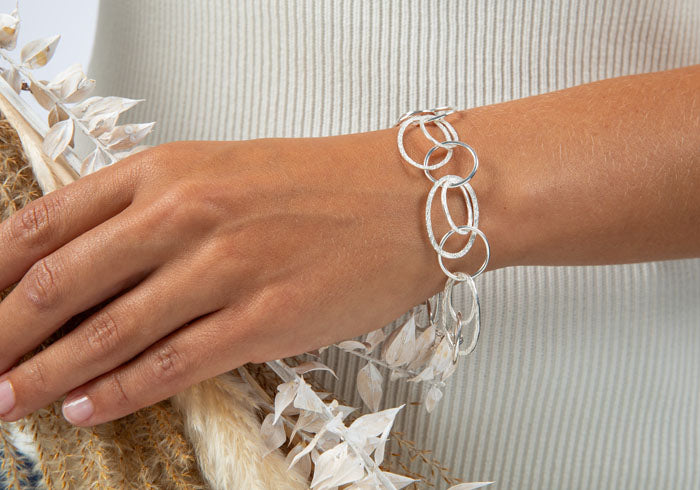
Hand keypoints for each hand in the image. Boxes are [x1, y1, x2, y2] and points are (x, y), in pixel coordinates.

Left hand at [0, 126, 498, 425]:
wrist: (406, 197)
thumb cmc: (321, 184)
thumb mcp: (223, 170)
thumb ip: (154, 208)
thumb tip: (92, 260)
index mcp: (169, 170)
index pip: (48, 221)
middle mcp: (187, 213)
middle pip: (64, 282)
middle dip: (3, 332)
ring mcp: (225, 267)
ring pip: (109, 331)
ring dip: (47, 373)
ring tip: (8, 399)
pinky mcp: (265, 318)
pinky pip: (173, 362)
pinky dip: (120, 391)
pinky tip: (87, 407)